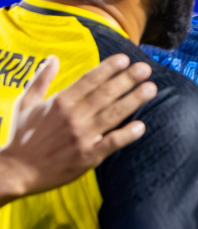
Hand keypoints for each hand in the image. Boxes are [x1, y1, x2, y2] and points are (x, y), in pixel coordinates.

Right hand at [0, 54, 155, 204]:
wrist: (16, 170)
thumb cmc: (22, 136)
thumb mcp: (25, 103)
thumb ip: (40, 80)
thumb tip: (51, 58)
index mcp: (59, 102)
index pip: (89, 80)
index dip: (108, 68)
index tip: (125, 59)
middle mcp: (73, 116)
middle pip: (105, 94)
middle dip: (127, 79)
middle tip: (145, 69)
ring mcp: (82, 136)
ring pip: (113, 114)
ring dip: (133, 100)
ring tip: (151, 89)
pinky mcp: (88, 155)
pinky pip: (112, 142)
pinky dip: (127, 134)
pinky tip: (141, 126)